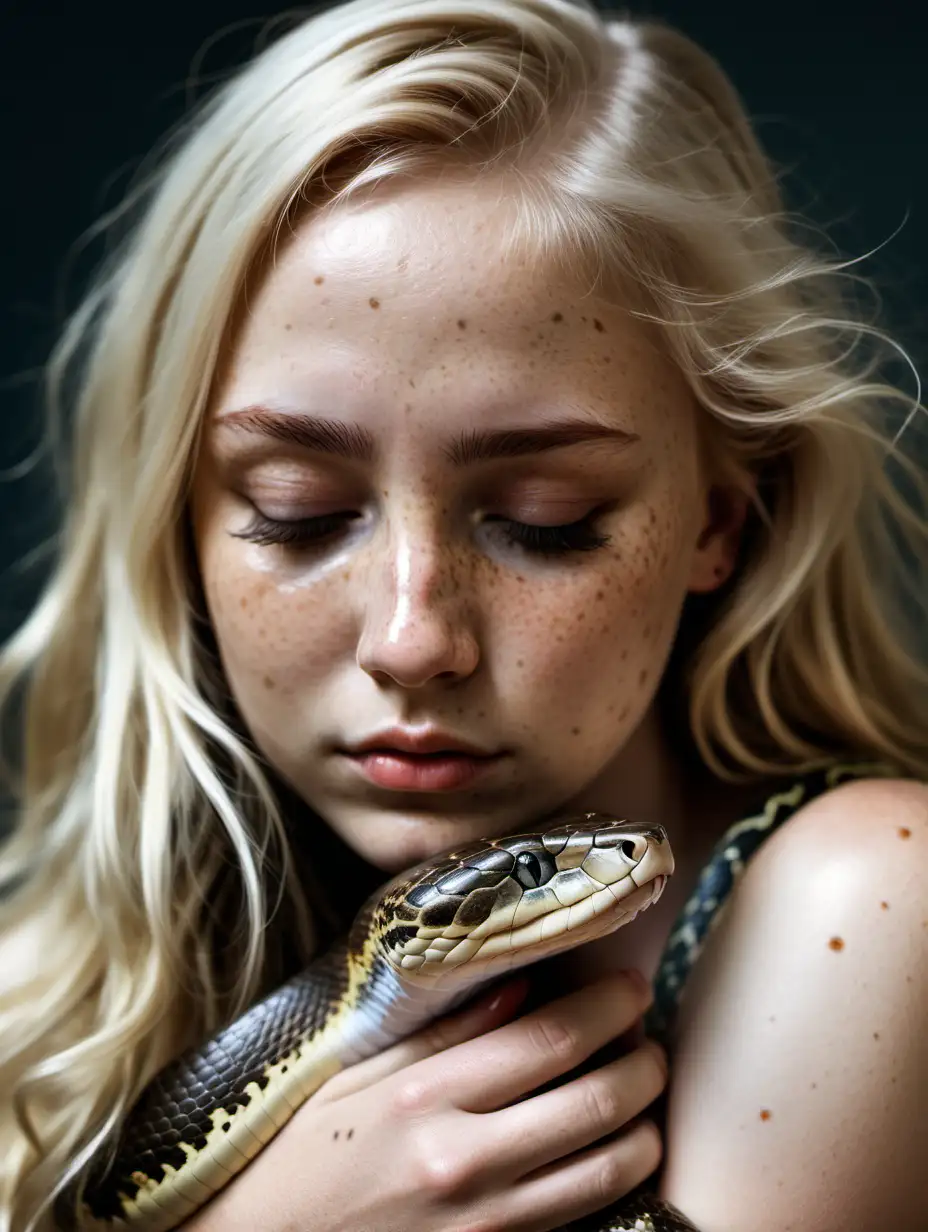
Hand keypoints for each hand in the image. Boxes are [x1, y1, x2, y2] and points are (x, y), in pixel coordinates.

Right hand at [181, 970, 665, 1231]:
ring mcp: (484, 1222)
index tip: (631, 986)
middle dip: (643, 1063)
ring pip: (607, 1168)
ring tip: (646, 1093)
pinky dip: (616, 1181)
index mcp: (426, 1097)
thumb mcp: (356, 1077)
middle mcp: (463, 1159)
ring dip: (646, 1125)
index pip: (548, 1040)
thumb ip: (443, 1031)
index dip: (607, 1007)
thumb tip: (520, 985)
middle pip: (594, 1101)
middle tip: (652, 1039)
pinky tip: (617, 1152)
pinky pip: (581, 1219)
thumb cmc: (302, 1154)